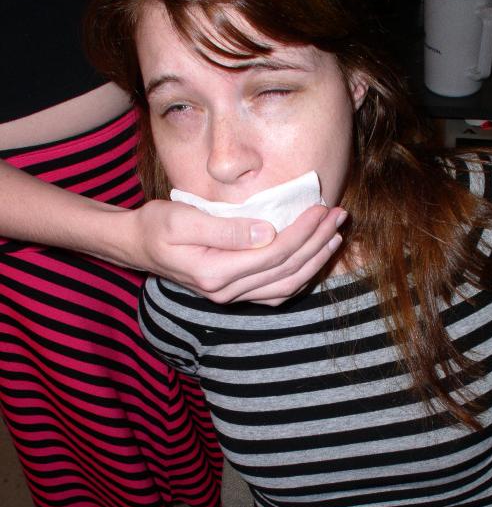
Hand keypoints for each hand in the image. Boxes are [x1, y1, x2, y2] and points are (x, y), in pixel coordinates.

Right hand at [131, 199, 346, 303]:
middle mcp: (226, 292)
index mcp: (215, 273)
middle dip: (317, 243)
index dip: (302, 232)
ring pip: (285, 287)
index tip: (321, 208)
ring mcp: (231, 297)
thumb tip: (265, 231)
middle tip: (339, 216)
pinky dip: (300, 278)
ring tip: (335, 237)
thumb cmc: (156, 225)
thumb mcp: (182, 218)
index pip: (273, 254)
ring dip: (315, 262)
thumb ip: (224, 228)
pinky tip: (314, 259)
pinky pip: (275, 293)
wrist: (137, 246)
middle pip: (285, 270)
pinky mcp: (235, 294)